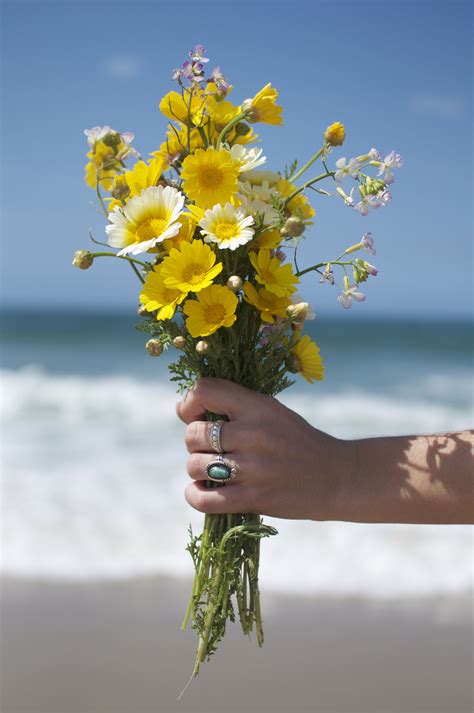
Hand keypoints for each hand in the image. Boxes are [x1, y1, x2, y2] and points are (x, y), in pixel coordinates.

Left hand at [176, 378, 353, 519]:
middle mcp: (254, 433)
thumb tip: (183, 408)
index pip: (204, 390)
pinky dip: (195, 495)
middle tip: (211, 448)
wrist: (337, 477)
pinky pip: (203, 498)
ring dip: (197, 469)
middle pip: (193, 433)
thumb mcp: (273, 411)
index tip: (194, 415)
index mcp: (258, 406)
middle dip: (194, 442)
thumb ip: (234, 405)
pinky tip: (203, 490)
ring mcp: (253, 468)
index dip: (189, 402)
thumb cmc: (298, 442)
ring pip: (194, 465)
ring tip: (213, 470)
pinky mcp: (253, 498)